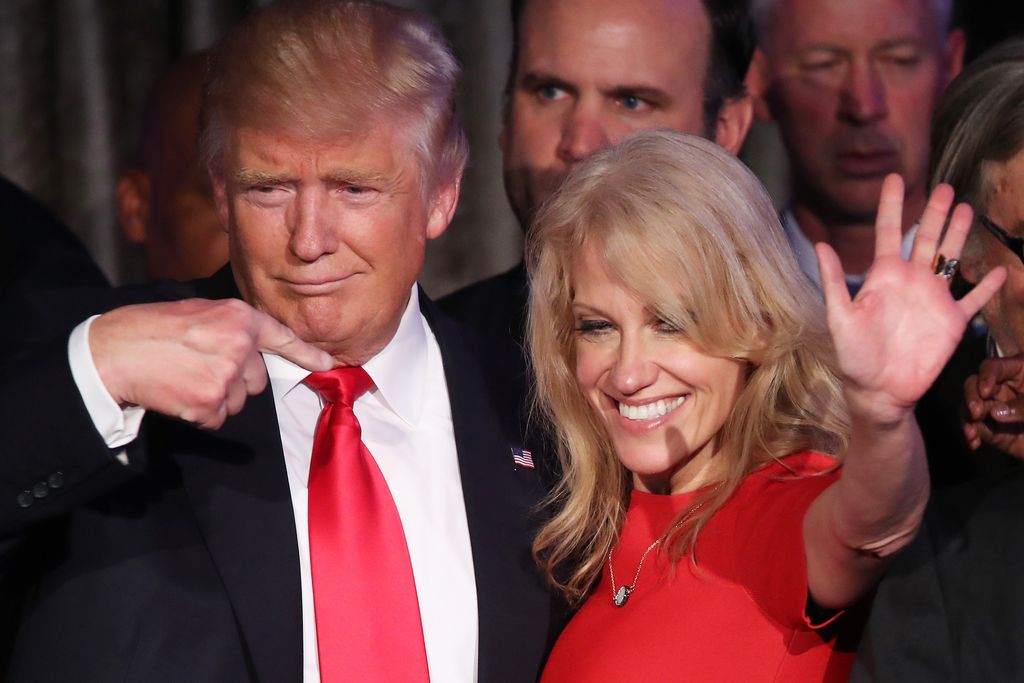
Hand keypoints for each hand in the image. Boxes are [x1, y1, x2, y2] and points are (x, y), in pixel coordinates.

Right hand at [90, 298, 332, 428]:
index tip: (328, 365)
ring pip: (238, 401)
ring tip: (185, 377)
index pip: (282, 338)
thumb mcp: (199, 312)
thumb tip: (251, 351)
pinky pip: (218, 419)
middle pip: (257, 380)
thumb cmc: (151, 329)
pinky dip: (201, 414)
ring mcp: (226, 376)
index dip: (307, 354)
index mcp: (239, 318)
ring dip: (217, 398)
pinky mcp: (210, 403)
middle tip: (199, 367)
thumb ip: (231, 328)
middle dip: (235, 380)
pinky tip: (179, 394)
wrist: (114, 352)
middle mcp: (239, 346)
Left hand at [816, 175, 1005, 424]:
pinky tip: (1000, 270)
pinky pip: (974, 299)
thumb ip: (834, 281)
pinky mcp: (952, 321)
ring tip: (968, 209)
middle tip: (946, 187)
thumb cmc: (854, 356)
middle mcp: (911, 281)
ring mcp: (933, 299)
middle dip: (935, 212)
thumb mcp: (840, 317)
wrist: (879, 390)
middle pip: (926, 238)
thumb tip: (820, 245)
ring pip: (950, 258)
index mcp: (884, 276)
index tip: (895, 178)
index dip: (892, 205)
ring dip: (959, 235)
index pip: (889, 232)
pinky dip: (987, 285)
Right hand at [963, 354, 1023, 457]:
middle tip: (975, 412)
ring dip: (967, 418)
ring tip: (971, 432)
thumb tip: (995, 412)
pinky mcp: (993, 429)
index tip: (986, 392)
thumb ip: (1023, 407)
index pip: (995, 367)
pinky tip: (973, 441)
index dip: (986, 377)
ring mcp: (996, 409)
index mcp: (1020, 373)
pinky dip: (971, 434)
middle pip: (976, 385)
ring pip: (971, 407)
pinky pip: (975, 428)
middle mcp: (1004, 389)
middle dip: (972, 398)